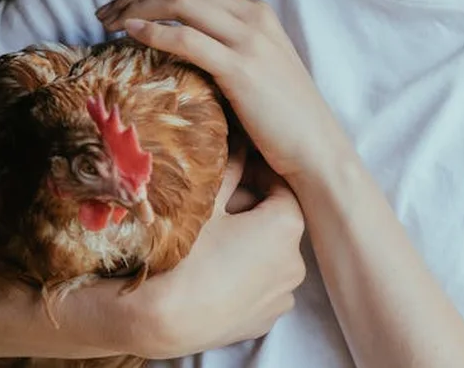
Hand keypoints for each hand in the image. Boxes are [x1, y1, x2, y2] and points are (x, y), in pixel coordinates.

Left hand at [96, 0, 349, 179]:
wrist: (317, 148)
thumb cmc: (283, 118)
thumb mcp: (257, 69)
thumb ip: (226, 49)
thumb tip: (180, 48)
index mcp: (256, 12)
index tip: (120, 9)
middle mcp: (253, 17)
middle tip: (103, 14)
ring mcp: (248, 40)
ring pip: (180, 2)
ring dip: (135, 8)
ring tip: (108, 24)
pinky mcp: (241, 69)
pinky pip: (186, 38)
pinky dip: (153, 32)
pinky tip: (131, 36)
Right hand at [132, 153, 306, 357]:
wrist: (167, 320)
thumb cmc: (187, 255)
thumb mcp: (207, 202)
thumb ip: (230, 168)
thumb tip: (238, 143)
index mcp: (286, 225)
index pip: (281, 186)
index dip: (257, 174)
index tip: (236, 171)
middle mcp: (296, 262)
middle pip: (277, 222)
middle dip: (252, 211)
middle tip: (219, 206)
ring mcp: (283, 295)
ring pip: (271, 256)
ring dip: (252, 244)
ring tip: (216, 241)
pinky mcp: (267, 319)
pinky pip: (263, 285)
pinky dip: (248, 275)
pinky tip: (218, 272)